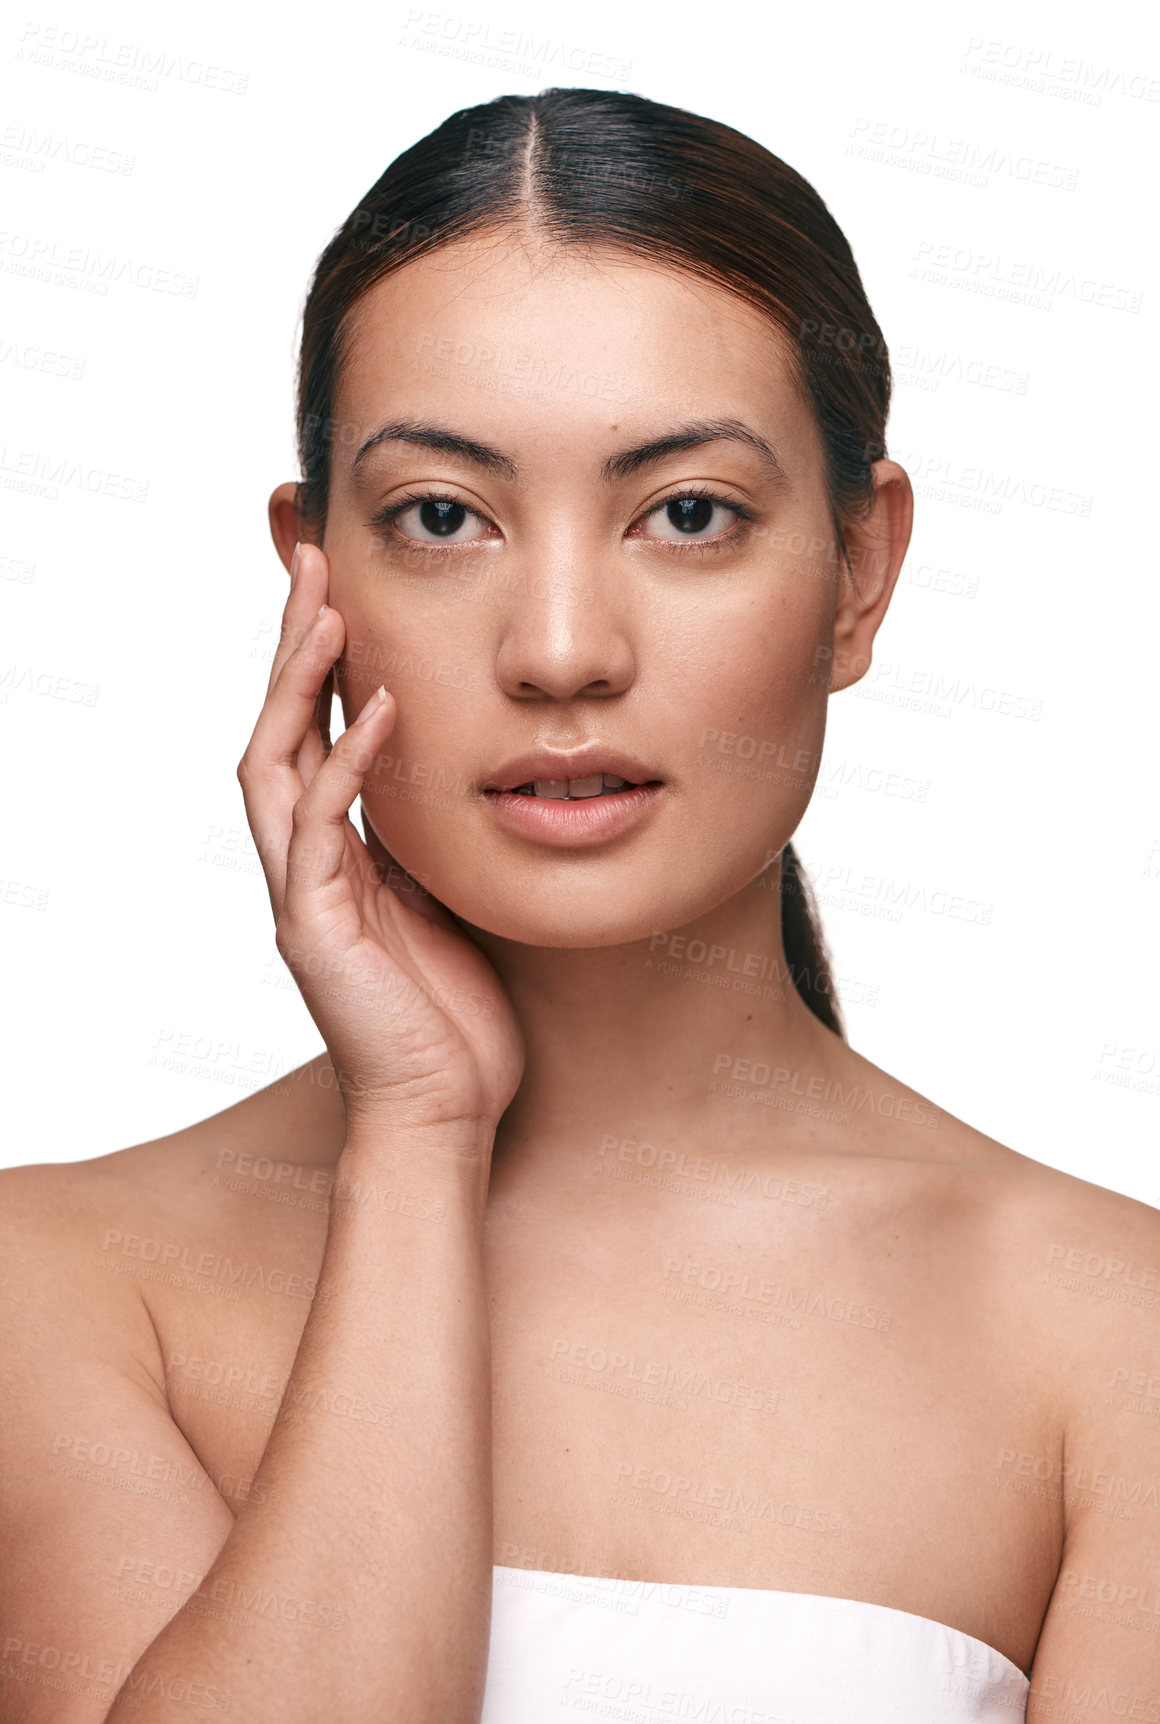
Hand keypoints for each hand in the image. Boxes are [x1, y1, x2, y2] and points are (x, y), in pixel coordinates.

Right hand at [237, 542, 524, 1141]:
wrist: (443, 1114)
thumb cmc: (457, 1018)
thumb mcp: (453, 901)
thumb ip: (437, 841)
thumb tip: (472, 775)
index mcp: (338, 855)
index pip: (314, 734)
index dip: (320, 661)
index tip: (343, 587)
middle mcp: (306, 865)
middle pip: (278, 728)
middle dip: (293, 643)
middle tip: (314, 559)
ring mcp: (302, 896)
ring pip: (275, 765)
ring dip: (298, 684)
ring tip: (326, 607)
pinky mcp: (313, 931)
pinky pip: (322, 831)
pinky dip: (350, 767)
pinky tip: (386, 713)